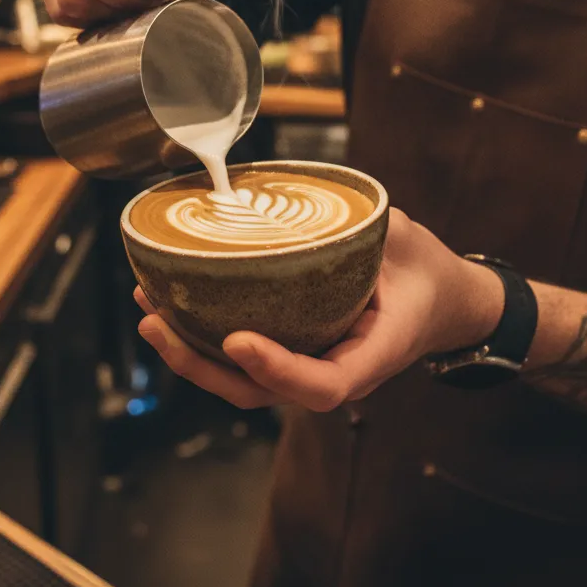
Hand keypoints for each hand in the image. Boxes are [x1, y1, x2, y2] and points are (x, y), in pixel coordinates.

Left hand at [135, 209, 504, 411]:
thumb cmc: (422, 271)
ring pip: (239, 380)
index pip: (323, 385)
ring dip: (186, 352)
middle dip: (199, 365)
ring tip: (147, 310)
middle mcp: (331, 369)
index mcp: (369, 356)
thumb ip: (366, 224)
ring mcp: (305, 362)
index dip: (278, 370)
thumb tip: (316, 195)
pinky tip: (168, 302)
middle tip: (156, 323)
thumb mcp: (405, 241)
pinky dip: (200, 335)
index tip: (238, 339)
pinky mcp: (288, 347)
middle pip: (257, 391)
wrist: (438, 299)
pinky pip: (239, 354)